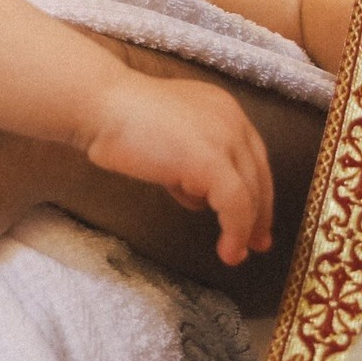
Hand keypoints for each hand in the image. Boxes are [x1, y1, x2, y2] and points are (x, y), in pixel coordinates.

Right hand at [81, 72, 273, 266]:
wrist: (102, 106)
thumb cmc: (120, 119)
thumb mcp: (168, 136)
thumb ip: (189, 159)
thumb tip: (197, 193)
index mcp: (223, 109)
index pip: (252, 155)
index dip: (256, 189)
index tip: (254, 218)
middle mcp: (232, 120)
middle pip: (258, 174)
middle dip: (259, 213)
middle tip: (256, 243)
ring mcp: (225, 139)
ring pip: (250, 193)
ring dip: (246, 229)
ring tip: (234, 254)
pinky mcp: (213, 162)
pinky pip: (235, 205)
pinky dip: (235, 232)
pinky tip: (227, 250)